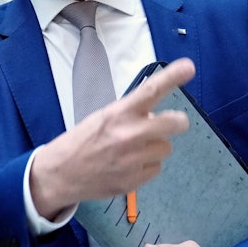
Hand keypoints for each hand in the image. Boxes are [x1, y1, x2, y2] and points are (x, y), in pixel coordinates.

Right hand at [30, 57, 194, 218]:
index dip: (172, 77)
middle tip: (172, 124)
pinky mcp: (135, 180)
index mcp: (118, 114)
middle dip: (176, 122)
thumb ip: (129, 116)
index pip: (150, 91)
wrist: (59, 175)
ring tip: (132, 150)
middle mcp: (129, 134)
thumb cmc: (79, 142)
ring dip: (154, 147)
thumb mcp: (100, 119)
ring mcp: (133, 159)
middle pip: (174, 123)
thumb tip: (155, 120)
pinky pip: (156, 168)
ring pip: (165, 148)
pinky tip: (127, 166)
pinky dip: (146, 166)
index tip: (188, 66)